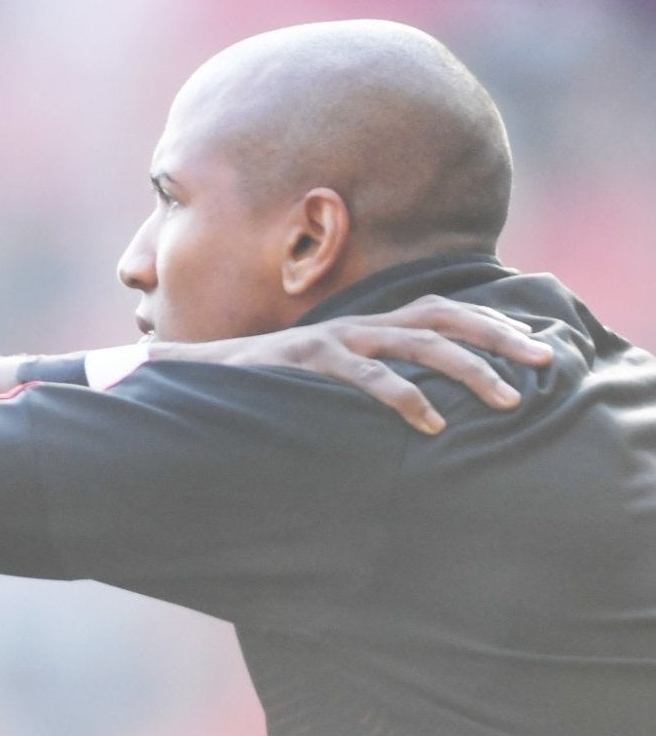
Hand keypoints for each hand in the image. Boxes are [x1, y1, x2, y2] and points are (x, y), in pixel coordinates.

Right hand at [155, 295, 552, 433]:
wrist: (191, 383)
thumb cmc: (259, 392)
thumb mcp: (320, 384)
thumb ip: (360, 385)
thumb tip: (408, 411)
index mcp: (362, 328)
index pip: (439, 312)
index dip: (489, 323)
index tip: (533, 345)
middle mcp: (355, 325)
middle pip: (443, 318)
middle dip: (499, 338)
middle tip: (543, 364)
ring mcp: (333, 340)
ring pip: (418, 342)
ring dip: (470, 369)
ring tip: (507, 400)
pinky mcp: (308, 361)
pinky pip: (368, 376)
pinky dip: (406, 398)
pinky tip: (433, 423)